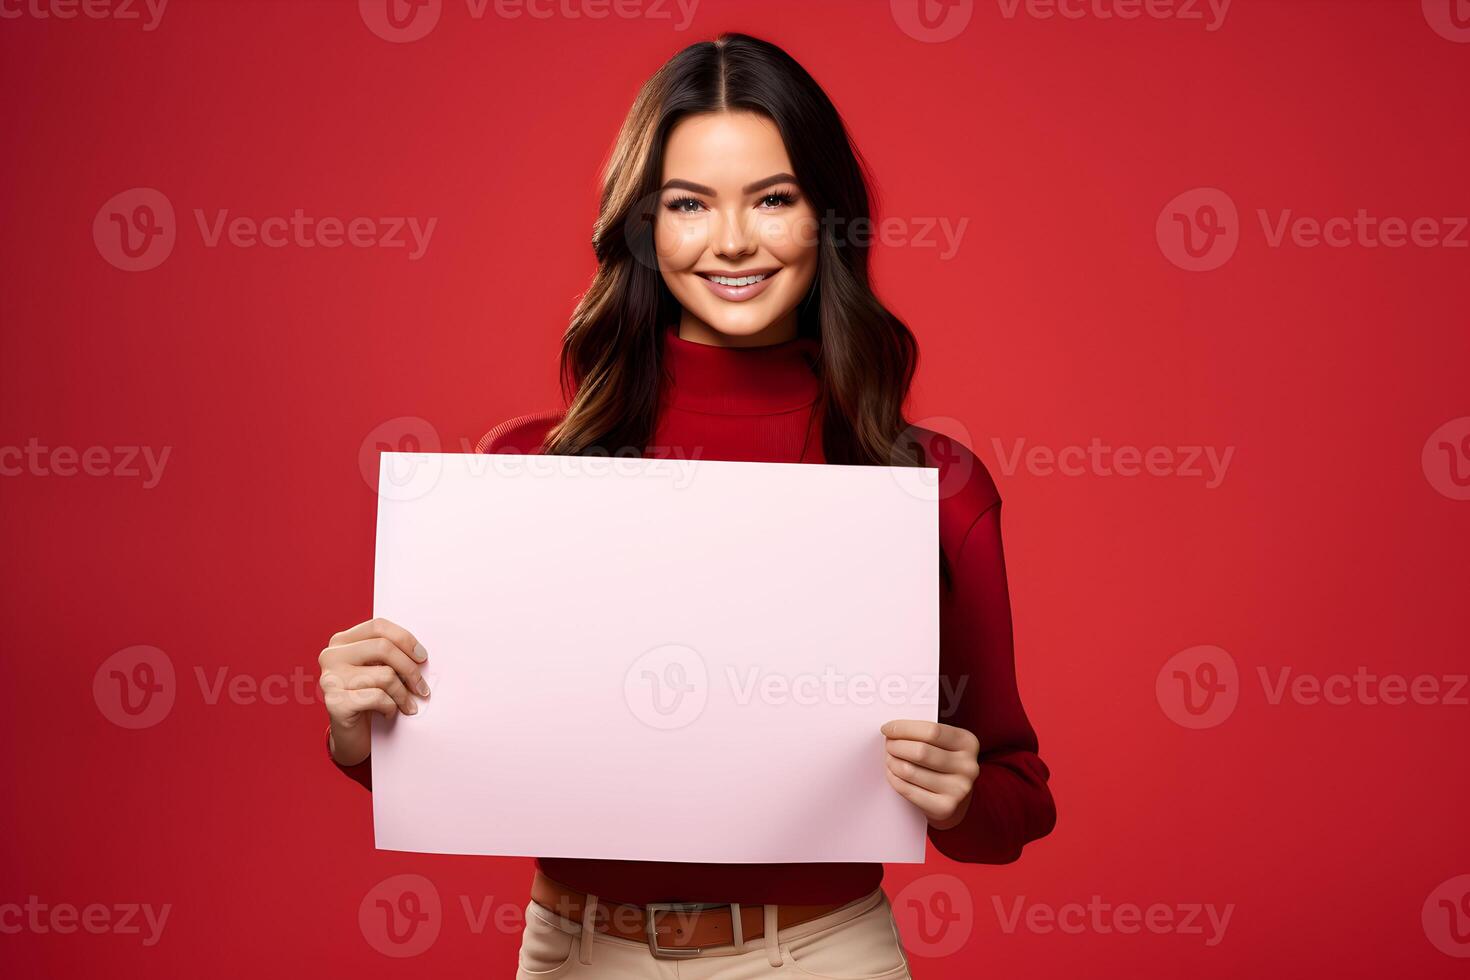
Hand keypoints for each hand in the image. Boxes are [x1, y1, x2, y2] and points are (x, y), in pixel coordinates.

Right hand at [318, 617, 429, 765]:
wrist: (352, 737)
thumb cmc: (370, 699)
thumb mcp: (378, 670)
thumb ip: (390, 655)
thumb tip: (420, 654)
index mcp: (341, 642)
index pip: (378, 626)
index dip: (405, 639)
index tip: (422, 657)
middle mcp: (331, 656)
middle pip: (383, 647)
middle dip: (410, 669)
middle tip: (422, 688)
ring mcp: (331, 679)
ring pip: (385, 675)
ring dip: (403, 694)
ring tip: (407, 705)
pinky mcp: (335, 702)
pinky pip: (378, 697)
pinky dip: (391, 707)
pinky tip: (388, 713)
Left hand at [881, 720, 980, 830]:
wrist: (957, 798)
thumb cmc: (944, 762)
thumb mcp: (943, 743)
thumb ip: (923, 733)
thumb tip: (891, 729)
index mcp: (968, 743)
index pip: (931, 731)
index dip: (904, 728)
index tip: (887, 728)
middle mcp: (967, 766)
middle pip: (920, 751)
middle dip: (896, 746)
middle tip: (888, 745)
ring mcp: (958, 789)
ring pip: (910, 771)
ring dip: (893, 763)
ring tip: (890, 759)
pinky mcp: (945, 808)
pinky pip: (907, 790)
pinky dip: (894, 779)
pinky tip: (894, 774)